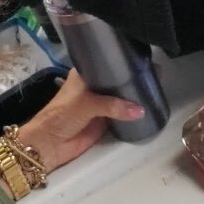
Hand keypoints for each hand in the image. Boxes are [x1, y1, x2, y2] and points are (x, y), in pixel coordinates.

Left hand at [17, 69, 144, 171]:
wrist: (50, 144)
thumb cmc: (61, 115)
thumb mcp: (87, 104)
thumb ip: (112, 105)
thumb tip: (139, 110)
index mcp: (85, 74)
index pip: (106, 64)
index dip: (121, 62)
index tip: (140, 59)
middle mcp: (93, 87)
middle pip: (116, 82)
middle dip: (130, 81)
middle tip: (151, 77)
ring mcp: (100, 104)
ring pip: (120, 99)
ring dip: (132, 99)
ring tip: (153, 92)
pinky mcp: (105, 121)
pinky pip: (121, 116)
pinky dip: (131, 115)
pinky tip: (146, 110)